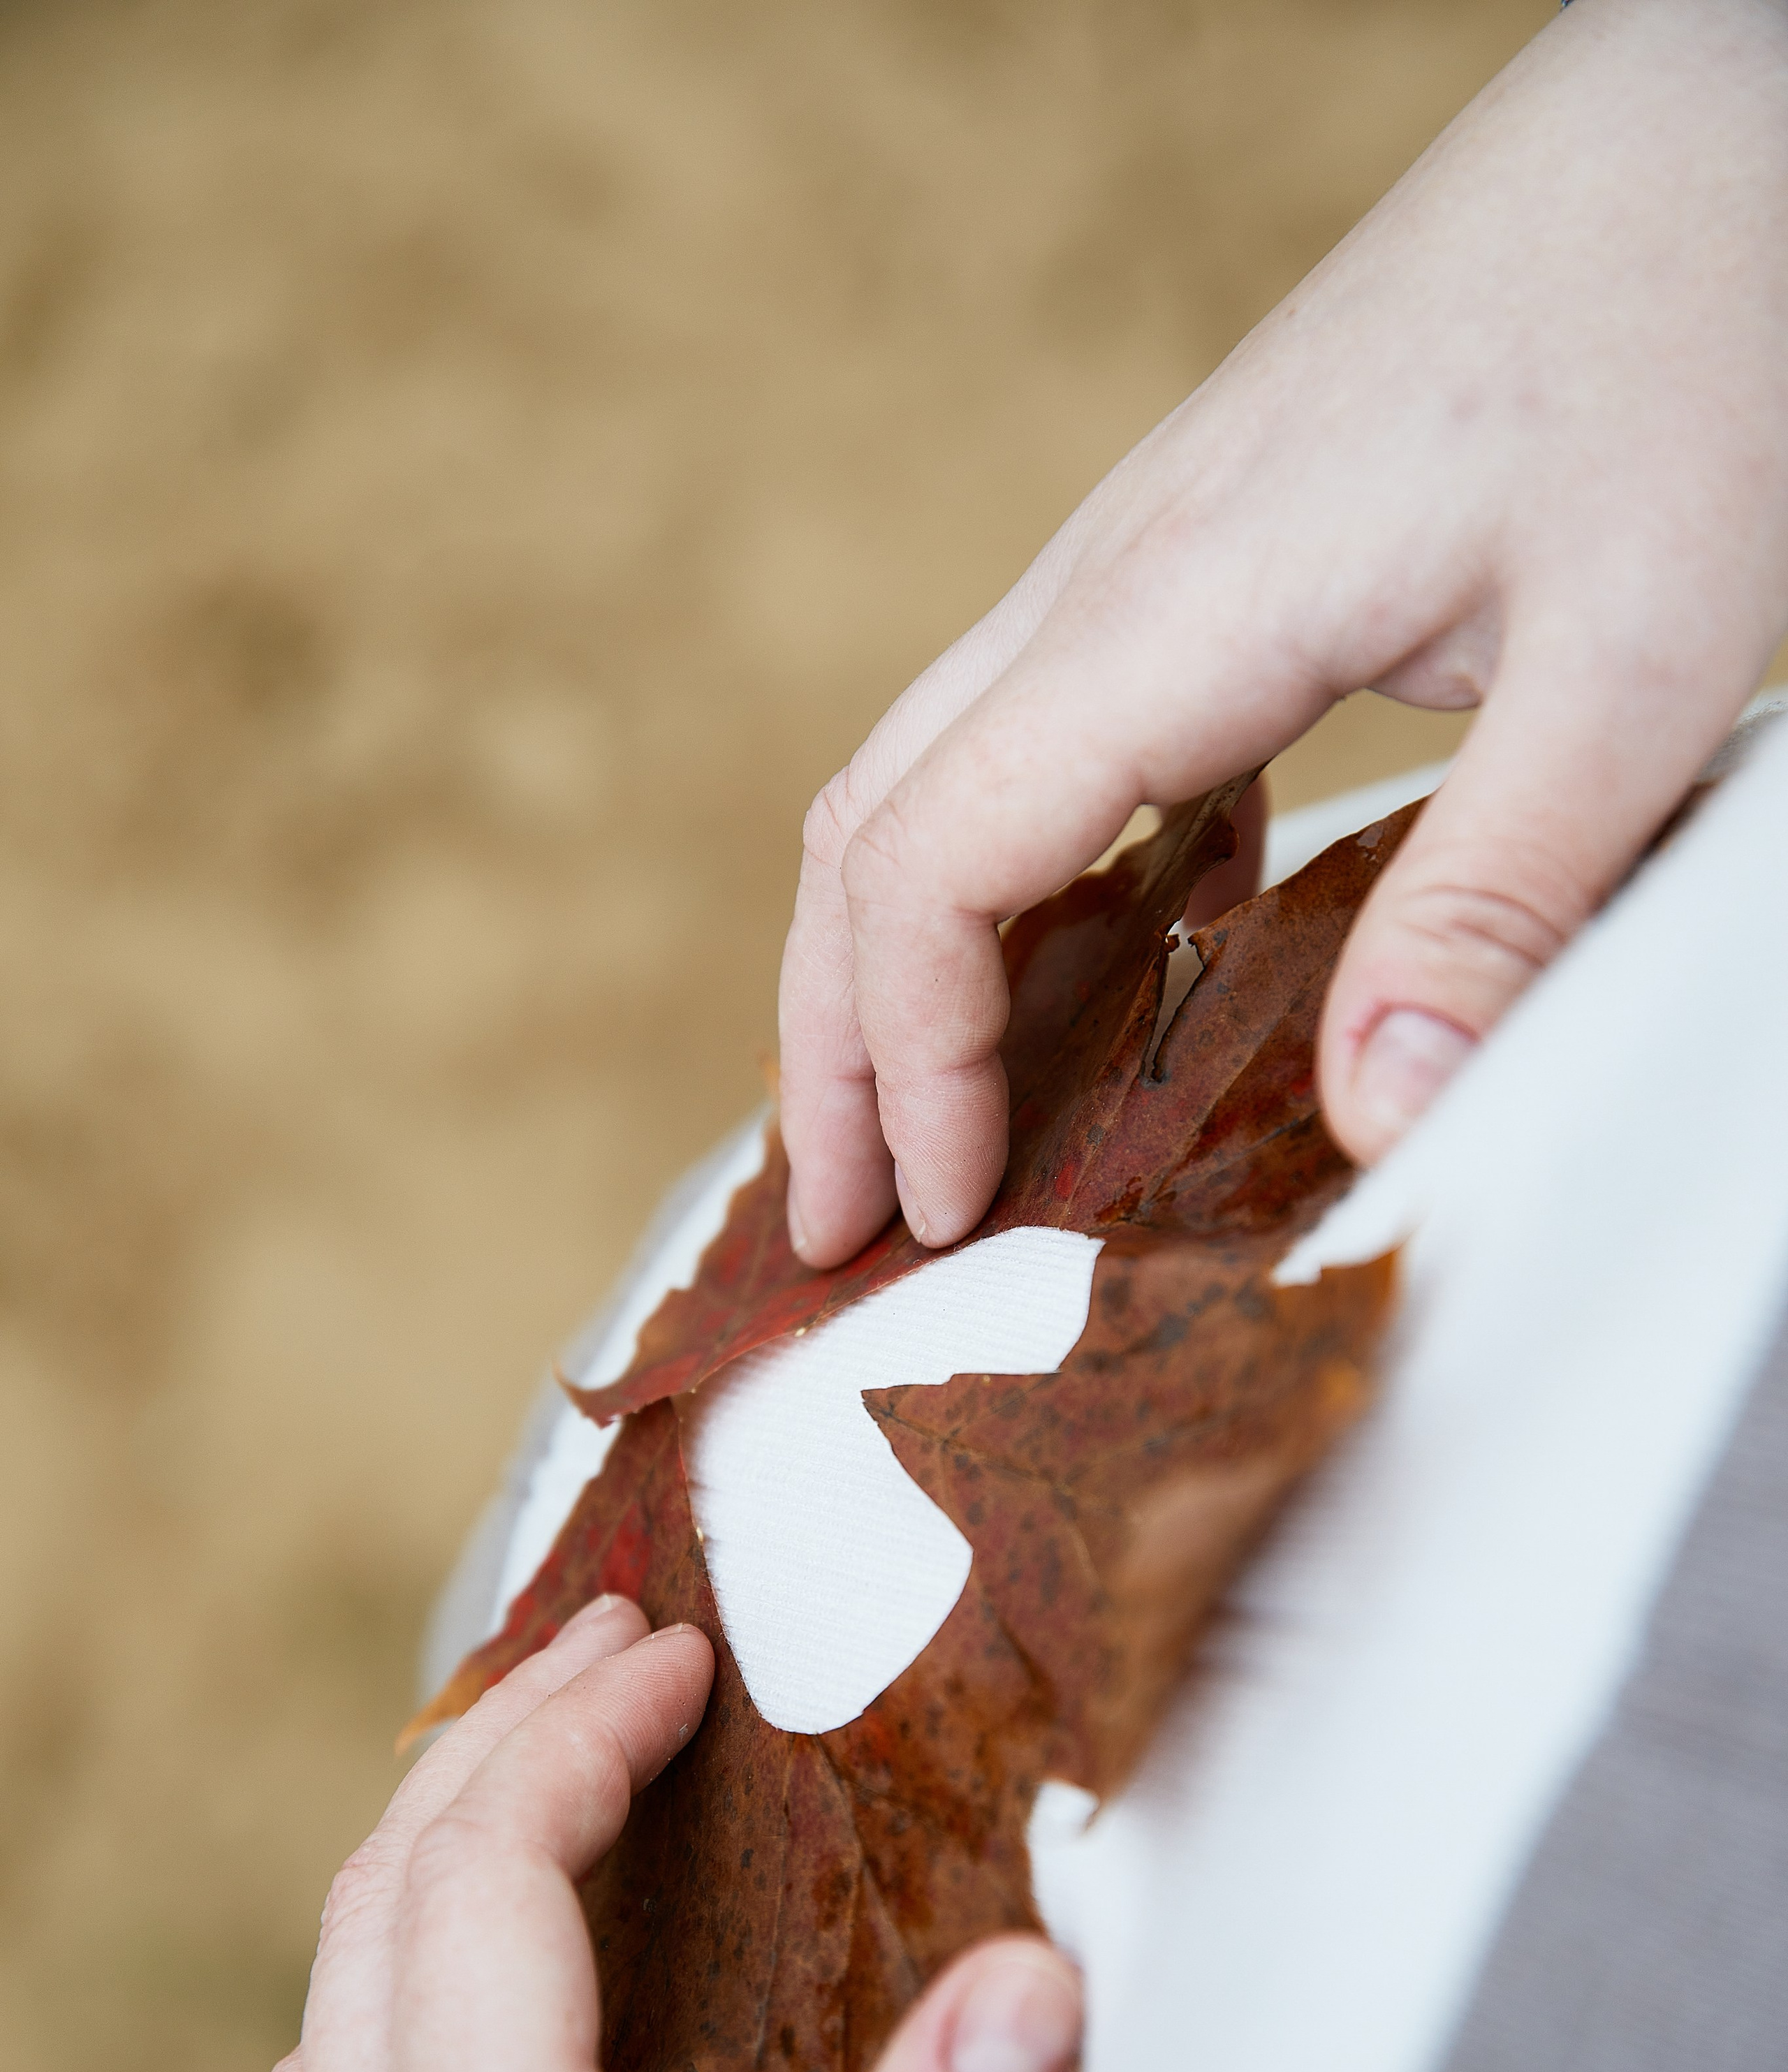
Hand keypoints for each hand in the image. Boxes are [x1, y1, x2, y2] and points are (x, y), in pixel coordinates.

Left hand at [165, 1597, 1080, 2071]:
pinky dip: (378, 2030)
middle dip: (485, 1750)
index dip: (570, 1732)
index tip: (670, 1651)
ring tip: (524, 1824)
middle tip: (603, 1667)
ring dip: (417, 1882)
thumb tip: (1025, 1986)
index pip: (482, 1882)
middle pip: (373, 1917)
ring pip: (319, 2032)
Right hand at [778, 0, 1787, 1266]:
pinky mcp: (1202, 553)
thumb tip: (1373, 1124)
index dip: (910, 1061)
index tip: (940, 1213)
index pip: (933, 868)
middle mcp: (1112, 581)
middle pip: (866, 829)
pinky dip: (1011, 876)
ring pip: (924, 777)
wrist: (1707, 117)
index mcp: (1175, 614)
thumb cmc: (1689, 338)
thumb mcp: (1636, 659)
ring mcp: (1141, 557)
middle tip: (830, 1219)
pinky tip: (1107, 956)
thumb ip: (1495, 901)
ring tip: (911, 1119)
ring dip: (892, 960)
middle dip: (825, 1041)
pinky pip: (1037, 736)